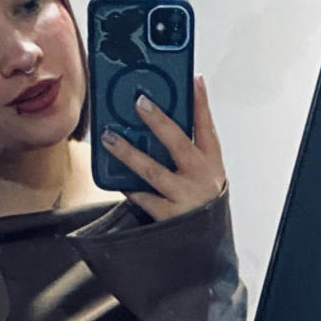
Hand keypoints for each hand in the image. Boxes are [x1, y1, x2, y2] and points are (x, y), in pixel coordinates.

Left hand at [100, 75, 225, 220]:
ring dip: (129, 152)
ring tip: (109, 137)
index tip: (193, 79)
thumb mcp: (207, 171)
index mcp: (211, 161)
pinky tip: (114, 176)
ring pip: (153, 171)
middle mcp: (200, 176)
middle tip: (140, 102)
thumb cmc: (203, 201)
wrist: (207, 241)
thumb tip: (171, 114)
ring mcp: (184, 196)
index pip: (207, 126)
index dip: (201, 102)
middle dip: (158, 120)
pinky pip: (143, 198)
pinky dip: (128, 186)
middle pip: (178, 142)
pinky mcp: (169, 216)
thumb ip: (192, 146)